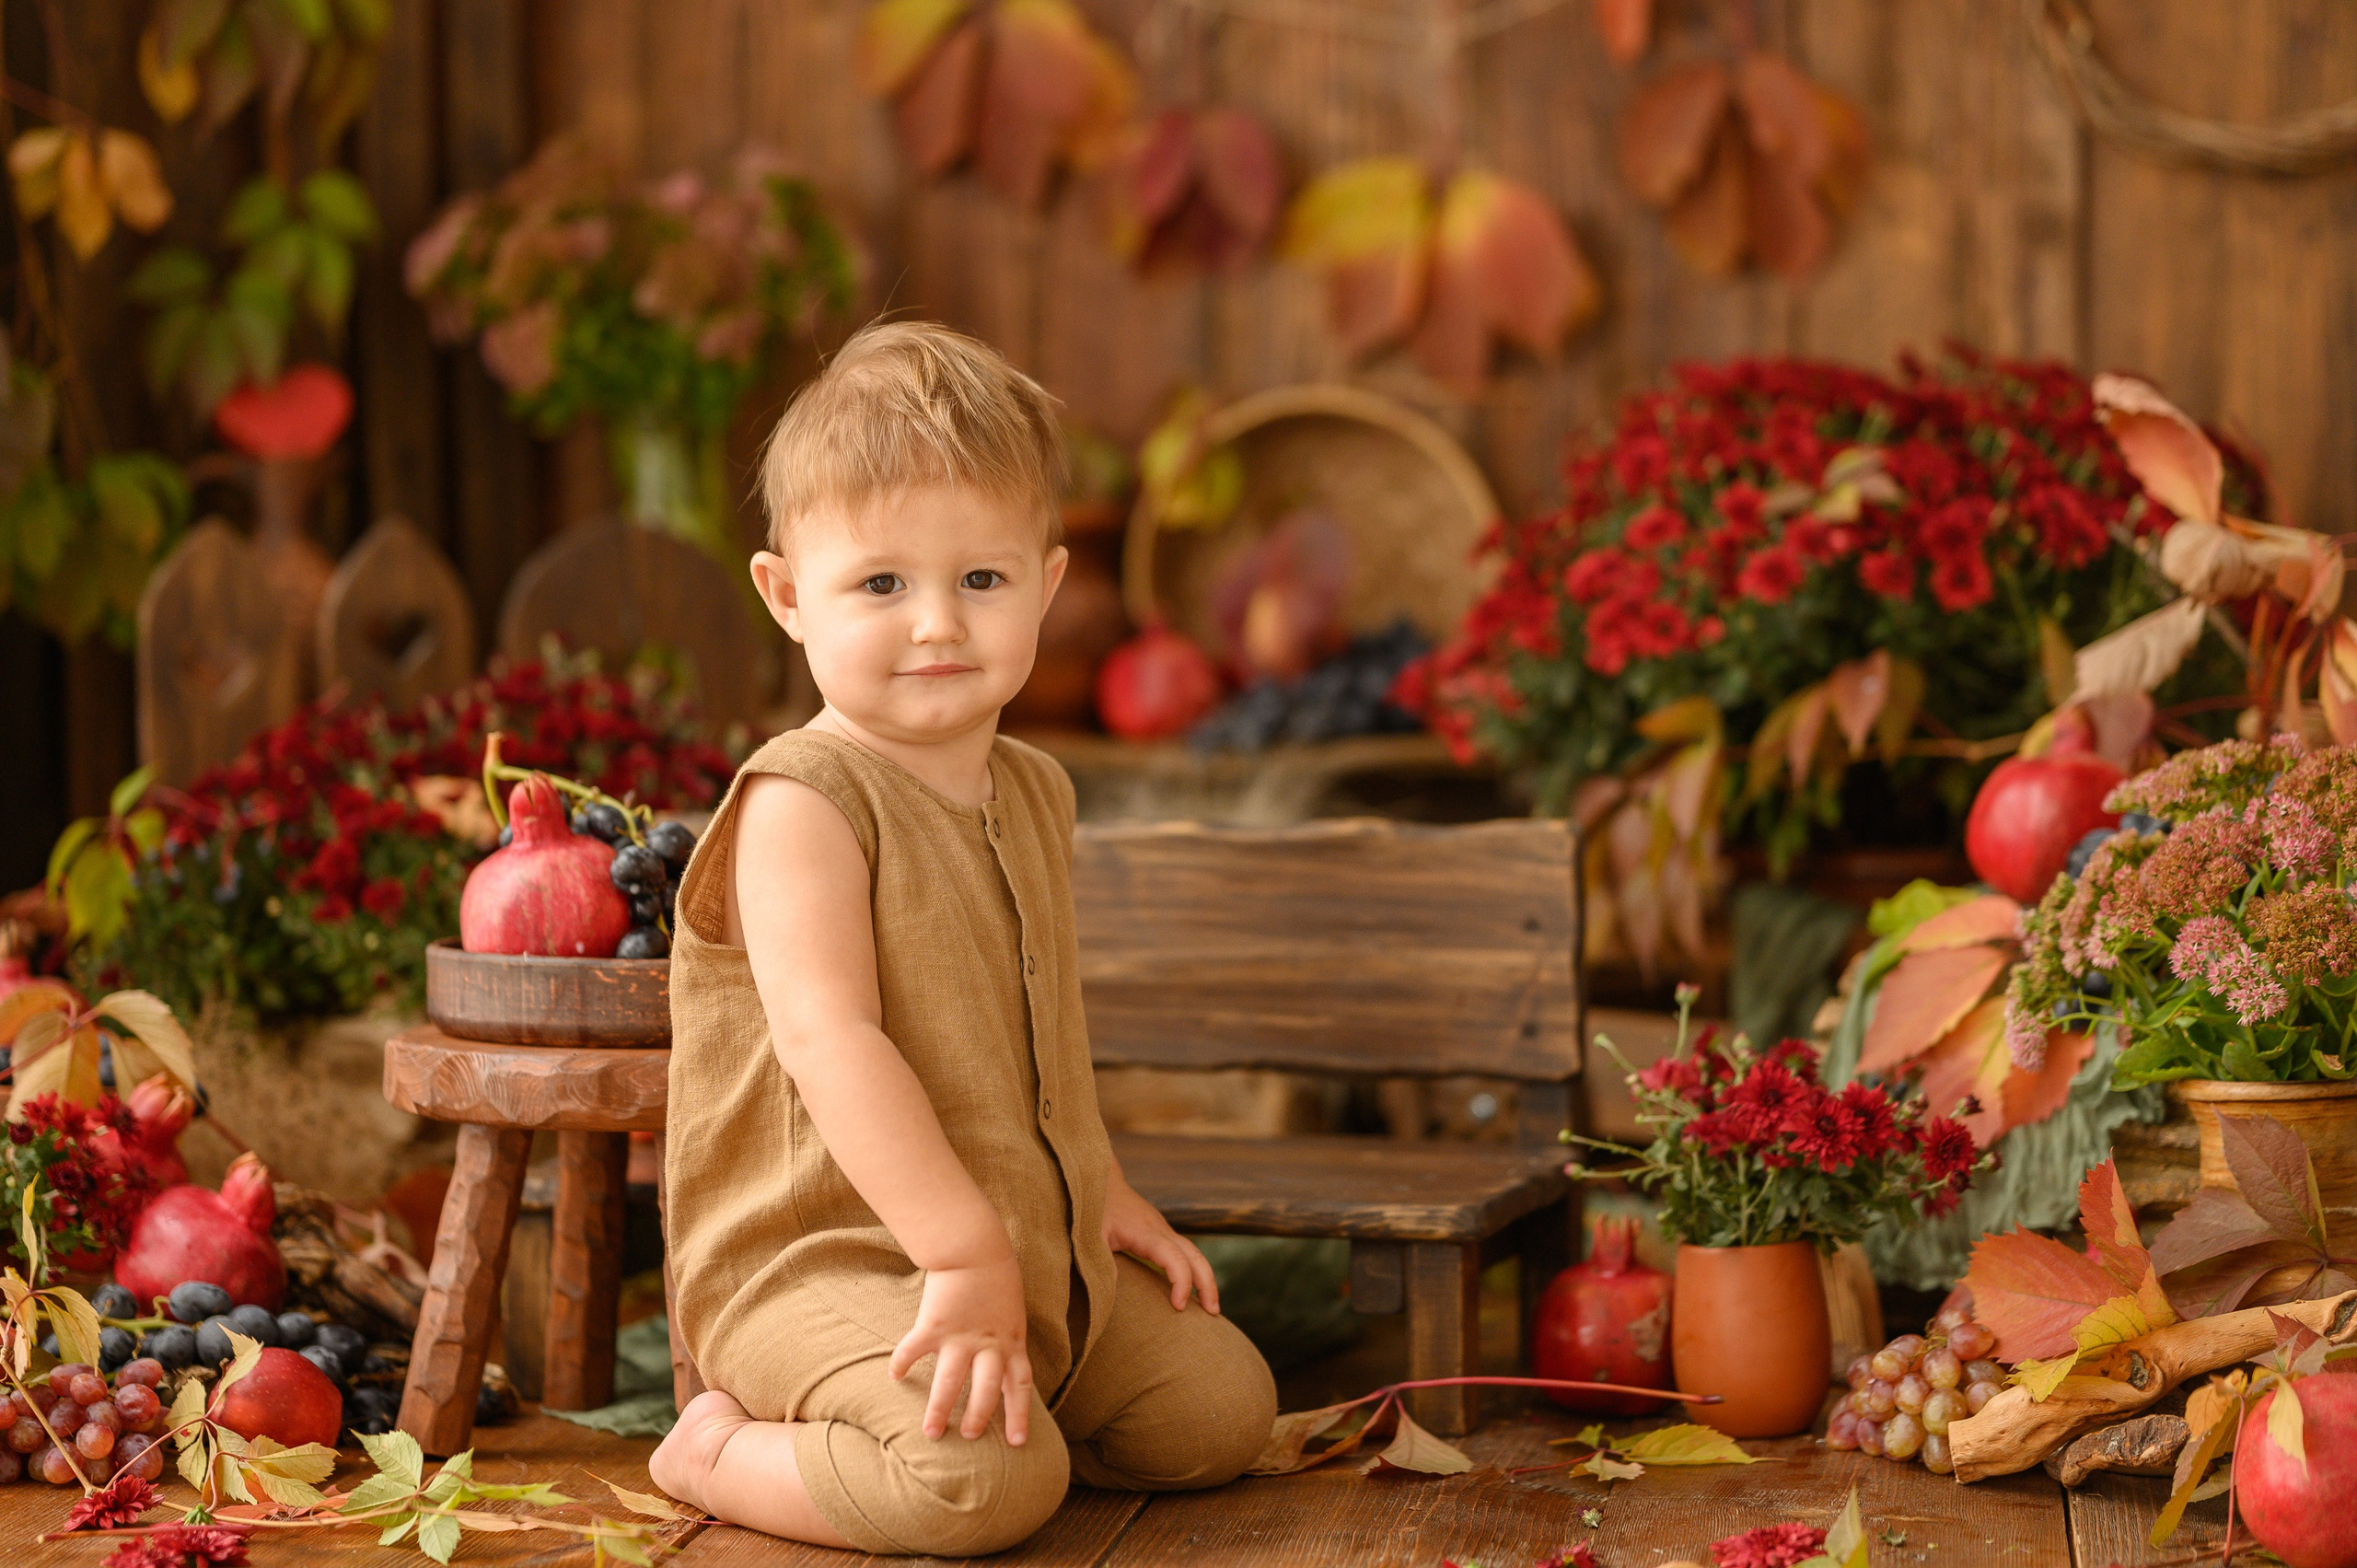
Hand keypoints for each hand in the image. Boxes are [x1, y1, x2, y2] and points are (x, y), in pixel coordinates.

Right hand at [890, 1255, 1034, 1443]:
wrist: (975, 1248)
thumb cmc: (996, 1276)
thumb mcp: (1011, 1312)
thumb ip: (1005, 1338)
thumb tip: (1000, 1359)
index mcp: (1011, 1342)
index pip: (1019, 1386)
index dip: (1019, 1415)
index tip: (1018, 1442)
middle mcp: (988, 1345)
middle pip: (986, 1391)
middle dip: (978, 1417)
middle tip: (968, 1436)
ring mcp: (961, 1337)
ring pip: (951, 1382)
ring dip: (939, 1409)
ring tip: (930, 1432)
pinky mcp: (935, 1325)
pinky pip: (914, 1350)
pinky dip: (902, 1363)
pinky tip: (894, 1376)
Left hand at [1104, 1173, 1219, 1314]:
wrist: (1101, 1181)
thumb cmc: (1095, 1208)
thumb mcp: (1090, 1235)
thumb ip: (1099, 1262)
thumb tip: (1108, 1294)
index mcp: (1145, 1232)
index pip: (1173, 1257)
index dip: (1181, 1281)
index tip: (1179, 1306)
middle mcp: (1161, 1230)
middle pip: (1194, 1255)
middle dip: (1207, 1284)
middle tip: (1213, 1313)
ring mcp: (1164, 1230)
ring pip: (1194, 1253)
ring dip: (1206, 1279)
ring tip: (1211, 1308)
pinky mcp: (1161, 1233)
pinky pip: (1185, 1253)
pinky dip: (1195, 1271)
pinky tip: (1194, 1291)